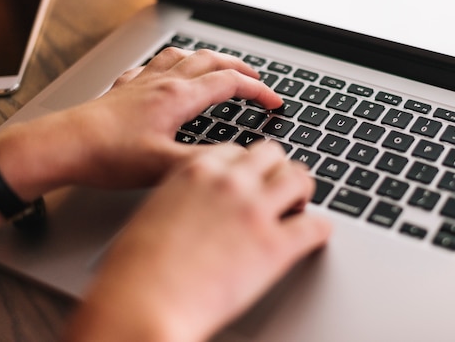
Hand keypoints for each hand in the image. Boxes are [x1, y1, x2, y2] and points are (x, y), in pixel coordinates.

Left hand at [0, 48, 282, 202]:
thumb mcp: (164, 166)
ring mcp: (143, 82)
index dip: (259, 91)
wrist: (63, 146)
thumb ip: (205, 162)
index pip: (230, 84)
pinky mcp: (125, 89)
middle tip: (256, 78)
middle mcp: (163, 83)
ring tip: (220, 65)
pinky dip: (171, 64)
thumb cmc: (107, 155)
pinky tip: (167, 71)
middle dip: (240, 68)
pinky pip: (154, 65)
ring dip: (209, 59)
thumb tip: (237, 161)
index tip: (275, 102)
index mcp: (178, 97)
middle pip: (211, 61)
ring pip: (184, 57)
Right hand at [64, 141, 331, 341]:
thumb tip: (202, 205)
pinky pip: (315, 226)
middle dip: (278, 170)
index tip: (253, 178)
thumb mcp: (156, 212)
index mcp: (197, 171)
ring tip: (298, 208)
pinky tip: (314, 236)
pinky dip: (319, 230)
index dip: (249, 166)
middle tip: (279, 190)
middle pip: (273, 155)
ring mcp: (255, 211)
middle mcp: (230, 182)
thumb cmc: (135, 269)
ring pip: (300, 179)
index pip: (238, 150)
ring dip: (302, 191)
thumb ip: (185, 198)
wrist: (140, 304)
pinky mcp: (274, 246)